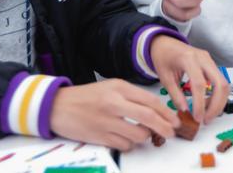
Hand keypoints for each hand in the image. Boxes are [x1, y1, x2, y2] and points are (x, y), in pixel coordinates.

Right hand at [50, 79, 178, 150]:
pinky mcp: (100, 136)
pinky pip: (125, 145)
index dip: (166, 112)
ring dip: (145, 137)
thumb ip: (132, 97)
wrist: (57, 106)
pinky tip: (125, 138)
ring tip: (142, 134)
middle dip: (165, 127)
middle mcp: (114, 103)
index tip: (175, 119)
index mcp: (119, 87)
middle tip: (172, 132)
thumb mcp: (110, 88)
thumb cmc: (87, 97)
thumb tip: (155, 112)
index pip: (150, 100)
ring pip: (139, 134)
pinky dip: (129, 144)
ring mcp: (107, 120)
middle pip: (149, 117)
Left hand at [150, 35, 228, 123]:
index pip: (200, 84)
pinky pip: (220, 81)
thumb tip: (185, 111)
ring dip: (219, 102)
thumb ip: (175, 95)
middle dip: (216, 105)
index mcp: (188, 59)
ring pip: (224, 83)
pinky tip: (207, 104)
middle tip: (207, 119)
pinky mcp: (211, 64)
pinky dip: (217, 95)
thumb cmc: (163, 57)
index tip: (197, 118)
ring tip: (206, 114)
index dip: (200, 104)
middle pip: (220, 84)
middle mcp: (203, 58)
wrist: (165, 43)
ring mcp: (209, 60)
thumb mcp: (165, 77)